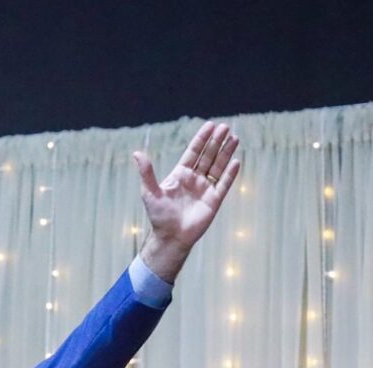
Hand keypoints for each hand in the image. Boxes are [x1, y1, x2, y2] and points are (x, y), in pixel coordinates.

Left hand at [133, 120, 241, 282]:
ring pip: (218, 167)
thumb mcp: (150, 192)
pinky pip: (223, 184)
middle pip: (208, 156)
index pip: (193, 152)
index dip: (202, 139)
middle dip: (216, 142)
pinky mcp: (214, 200)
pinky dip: (230, 174)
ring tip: (234, 138)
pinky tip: (236, 161)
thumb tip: (137, 153)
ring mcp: (205, 189)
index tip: (210, 125)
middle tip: (225, 127)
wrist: (171, 238)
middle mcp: (194, 179)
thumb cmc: (159, 216)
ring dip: (225, 153)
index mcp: (181, 174)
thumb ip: (146, 173)